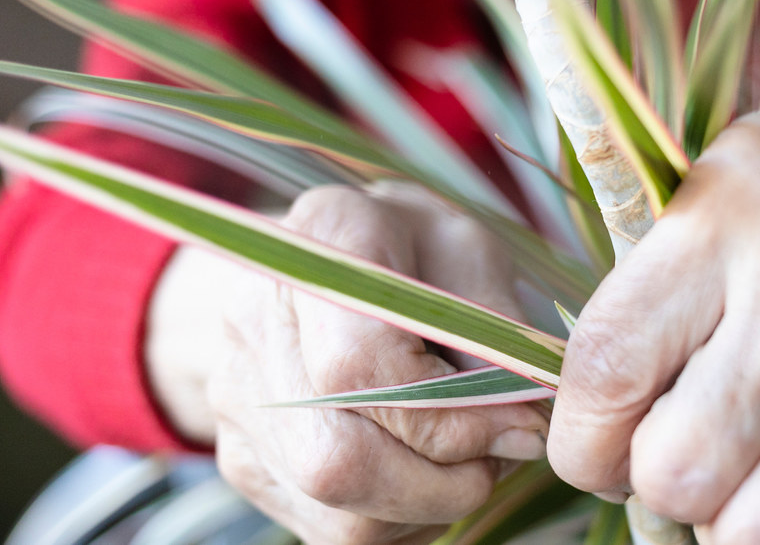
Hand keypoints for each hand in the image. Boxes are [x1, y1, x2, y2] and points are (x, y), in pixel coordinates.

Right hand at [147, 183, 548, 544]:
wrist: (316, 258)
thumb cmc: (410, 250)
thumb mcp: (468, 250)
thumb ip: (494, 324)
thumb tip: (521, 421)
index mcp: (319, 243)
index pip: (359, 367)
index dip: (451, 418)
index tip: (519, 425)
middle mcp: (253, 321)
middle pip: (338, 462)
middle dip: (446, 482)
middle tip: (503, 453)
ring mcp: (238, 401)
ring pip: (339, 515)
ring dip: (431, 506)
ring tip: (471, 457)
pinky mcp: (247, 461)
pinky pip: (333, 531)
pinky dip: (402, 518)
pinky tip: (426, 470)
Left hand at [548, 0, 759, 542]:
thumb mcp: (739, 166)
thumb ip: (667, 283)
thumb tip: (608, 401)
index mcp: (735, 217)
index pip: (606, 371)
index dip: (577, 433)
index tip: (590, 437)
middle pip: (674, 473)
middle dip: (646, 477)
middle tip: (666, 443)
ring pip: (756, 536)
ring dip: (723, 518)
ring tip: (736, 469)